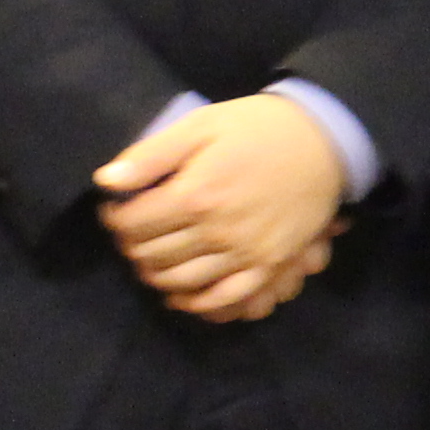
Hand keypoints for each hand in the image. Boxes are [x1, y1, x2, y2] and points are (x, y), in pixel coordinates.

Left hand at [97, 95, 349, 321]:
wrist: (324, 140)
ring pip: (181, 281)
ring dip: (155, 275)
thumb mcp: (201, 125)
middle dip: (131, 246)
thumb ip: (152, 155)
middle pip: (152, 255)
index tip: (113, 210)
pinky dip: (196, 304)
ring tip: (150, 259)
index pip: (132, 225)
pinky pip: (225, 298)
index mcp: (195, 195)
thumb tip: (105, 181)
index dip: (113, 219)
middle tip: (132, 233)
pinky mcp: (268, 265)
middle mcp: (216, 232)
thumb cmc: (258, 127)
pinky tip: (181, 296)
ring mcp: (244, 253)